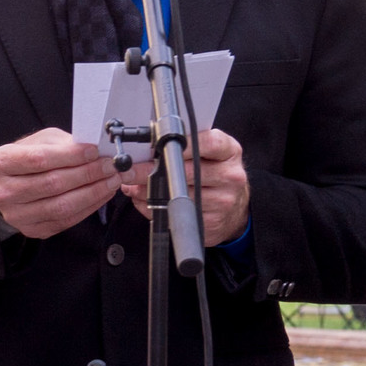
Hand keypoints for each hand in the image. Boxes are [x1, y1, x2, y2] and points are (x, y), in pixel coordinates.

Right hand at [0, 128, 117, 238]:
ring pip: (61, 206)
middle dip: (88, 174)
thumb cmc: (29, 159)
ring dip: (93, 192)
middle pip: (52, 184)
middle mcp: (3, 192)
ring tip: (112, 180)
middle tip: (111, 166)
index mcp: (1, 163)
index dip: (70, 156)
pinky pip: (66, 221)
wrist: (11, 184)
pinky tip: (102, 194)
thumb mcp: (42, 142)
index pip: (39, 159)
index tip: (95, 151)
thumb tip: (100, 149)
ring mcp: (16, 215)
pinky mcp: (31, 230)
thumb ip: (67, 144)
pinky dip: (89, 207)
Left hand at [120, 128, 250, 245]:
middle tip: (129, 170)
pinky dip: (154, 209)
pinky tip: (145, 202)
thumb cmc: (216, 173)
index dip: (179, 144)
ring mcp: (223, 200)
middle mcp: (230, 176)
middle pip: (184, 172)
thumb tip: (145, 152)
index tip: (154, 147)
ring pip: (176, 197)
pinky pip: (175, 216)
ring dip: (147, 192)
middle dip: (150, 171)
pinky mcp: (212, 221)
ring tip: (133, 186)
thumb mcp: (210, 153)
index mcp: (230, 152)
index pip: (208, 143)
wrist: (235, 208)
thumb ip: (185, 147)